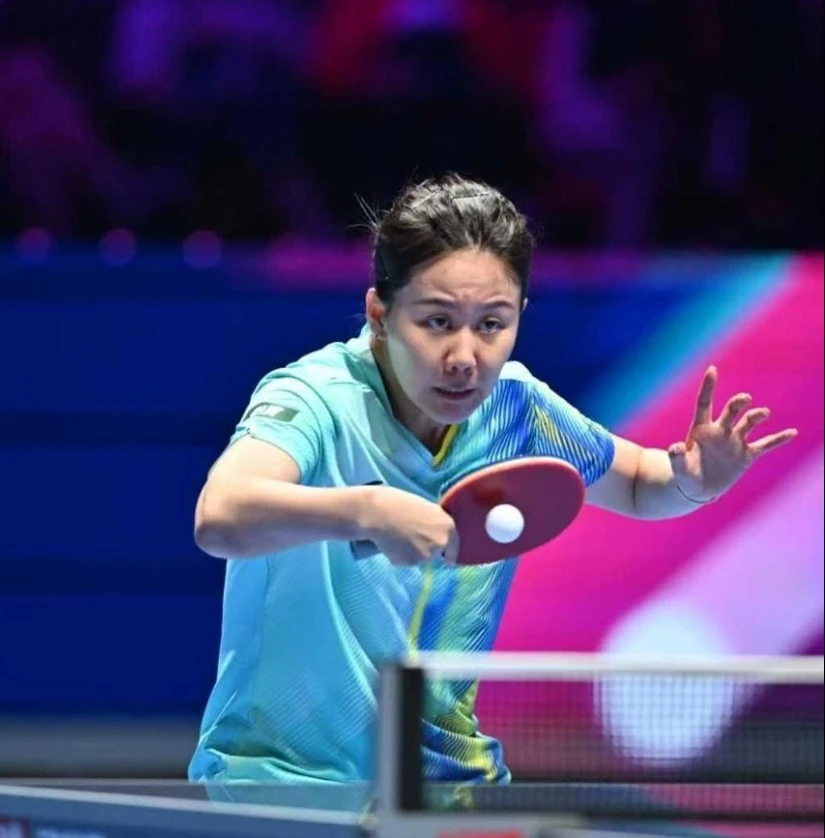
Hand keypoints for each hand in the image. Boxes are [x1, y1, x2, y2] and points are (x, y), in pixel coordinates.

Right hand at [358, 486, 458, 566]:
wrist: (379, 512)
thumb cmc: (400, 504)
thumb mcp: (426, 510)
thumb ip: (435, 525)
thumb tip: (436, 538)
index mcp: (448, 526)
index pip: (454, 547)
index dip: (449, 554)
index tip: (446, 560)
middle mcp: (441, 542)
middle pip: (435, 553)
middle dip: (426, 549)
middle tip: (410, 536)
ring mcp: (427, 554)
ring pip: (419, 558)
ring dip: (410, 552)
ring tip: (398, 535)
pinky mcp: (411, 562)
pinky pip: (406, 561)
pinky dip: (399, 555)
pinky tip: (392, 542)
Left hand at [668, 366, 797, 502]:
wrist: (698, 489)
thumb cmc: (685, 474)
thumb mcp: (679, 468)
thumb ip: (677, 458)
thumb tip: (675, 447)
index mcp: (701, 429)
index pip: (704, 403)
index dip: (708, 387)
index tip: (712, 369)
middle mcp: (720, 430)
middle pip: (730, 410)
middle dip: (738, 403)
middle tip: (745, 399)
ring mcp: (735, 441)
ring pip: (749, 423)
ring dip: (756, 416)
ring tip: (762, 413)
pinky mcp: (746, 455)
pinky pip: (765, 444)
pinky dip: (778, 439)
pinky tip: (792, 432)